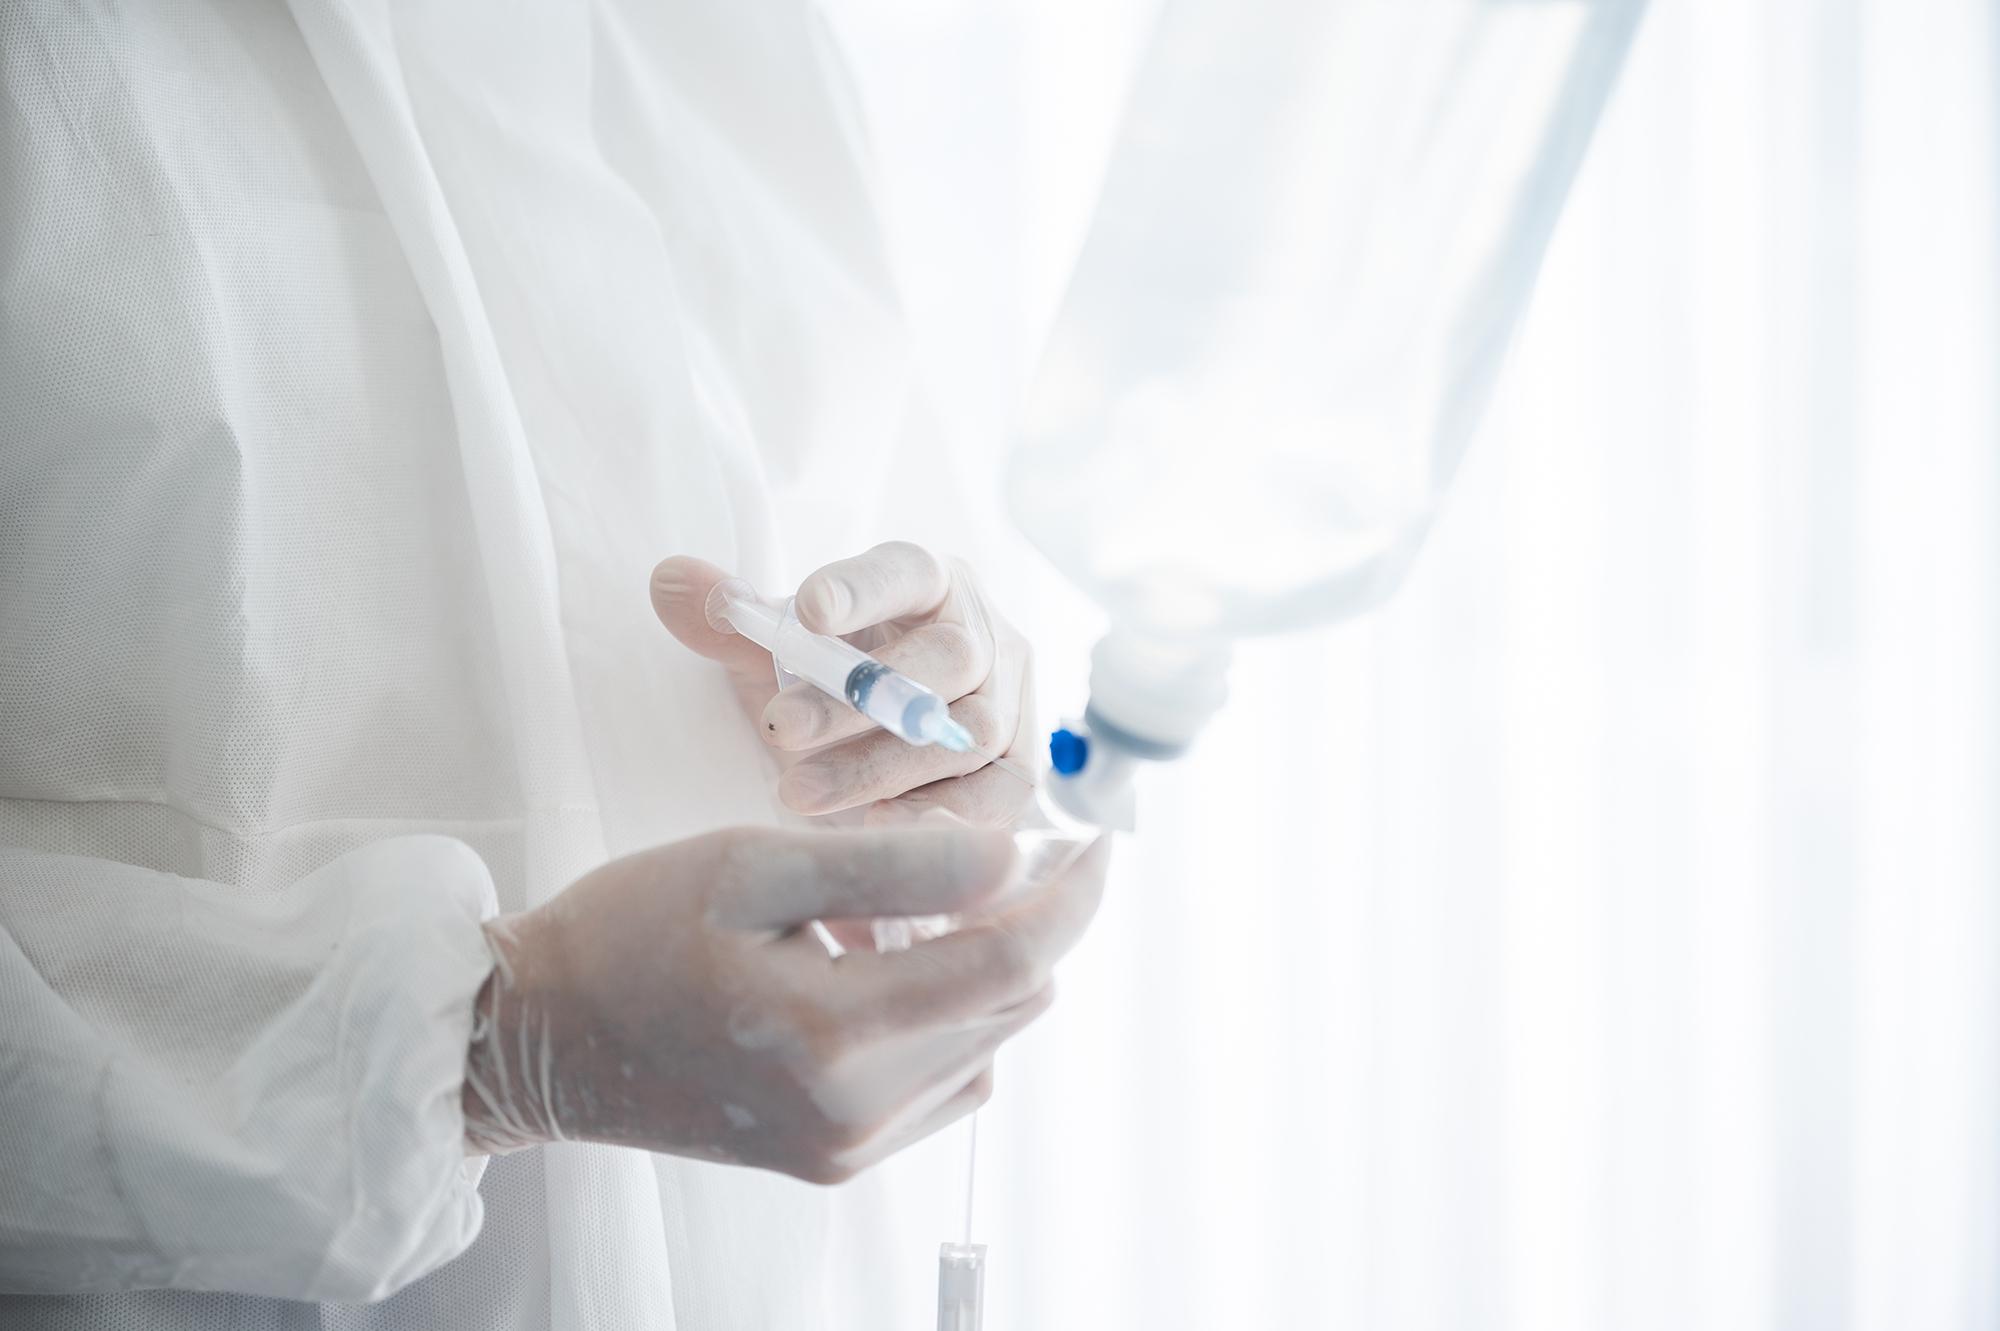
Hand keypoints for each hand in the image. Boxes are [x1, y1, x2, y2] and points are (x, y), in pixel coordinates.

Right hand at [460, 825, 1106, 1182]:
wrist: (537, 1039)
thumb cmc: (629, 932)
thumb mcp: (754, 866)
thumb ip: (892, 864)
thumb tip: (1013, 857)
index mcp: (831, 1033)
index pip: (1014, 962)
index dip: (1075, 895)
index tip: (1099, 839)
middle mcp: (855, 1111)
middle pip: (1010, 1004)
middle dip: (1025, 919)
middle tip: (981, 849)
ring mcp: (848, 1145)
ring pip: (985, 1041)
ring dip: (976, 965)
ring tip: (889, 910)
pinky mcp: (837, 1158)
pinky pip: (944, 1081)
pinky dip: (943, 1014)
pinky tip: (876, 967)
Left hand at [651, 542, 1036, 826]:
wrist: (883, 751)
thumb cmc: (832, 685)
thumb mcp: (777, 651)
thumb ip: (729, 619)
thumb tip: (667, 579)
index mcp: (931, 582)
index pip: (906, 571)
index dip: (865, 589)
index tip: (809, 611)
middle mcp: (985, 634)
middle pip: (947, 658)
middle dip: (859, 699)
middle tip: (778, 732)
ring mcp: (1013, 703)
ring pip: (967, 732)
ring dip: (879, 766)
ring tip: (797, 793)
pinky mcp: (1020, 772)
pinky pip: (997, 795)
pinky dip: (940, 815)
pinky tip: (875, 829)